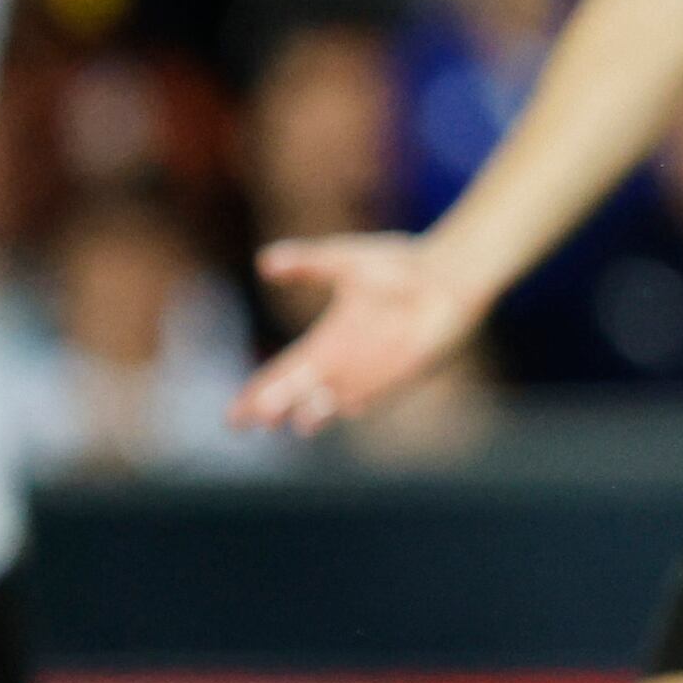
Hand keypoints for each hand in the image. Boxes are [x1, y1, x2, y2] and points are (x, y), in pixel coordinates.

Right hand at [236, 235, 486, 435]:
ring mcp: (375, 371)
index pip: (283, 374)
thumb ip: (306, 263)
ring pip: (336, 401)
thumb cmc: (398, 264)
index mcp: (327, 341)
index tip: (234, 414)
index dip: (258, 393)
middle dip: (276, 407)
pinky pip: (377, 394)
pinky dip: (359, 401)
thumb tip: (264, 262)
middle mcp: (346, 364)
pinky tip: (343, 409)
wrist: (448, 272)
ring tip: (296, 422)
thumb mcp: (342, 261)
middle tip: (252, 421)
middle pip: (301, 393)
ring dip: (317, 412)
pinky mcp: (403, 373)